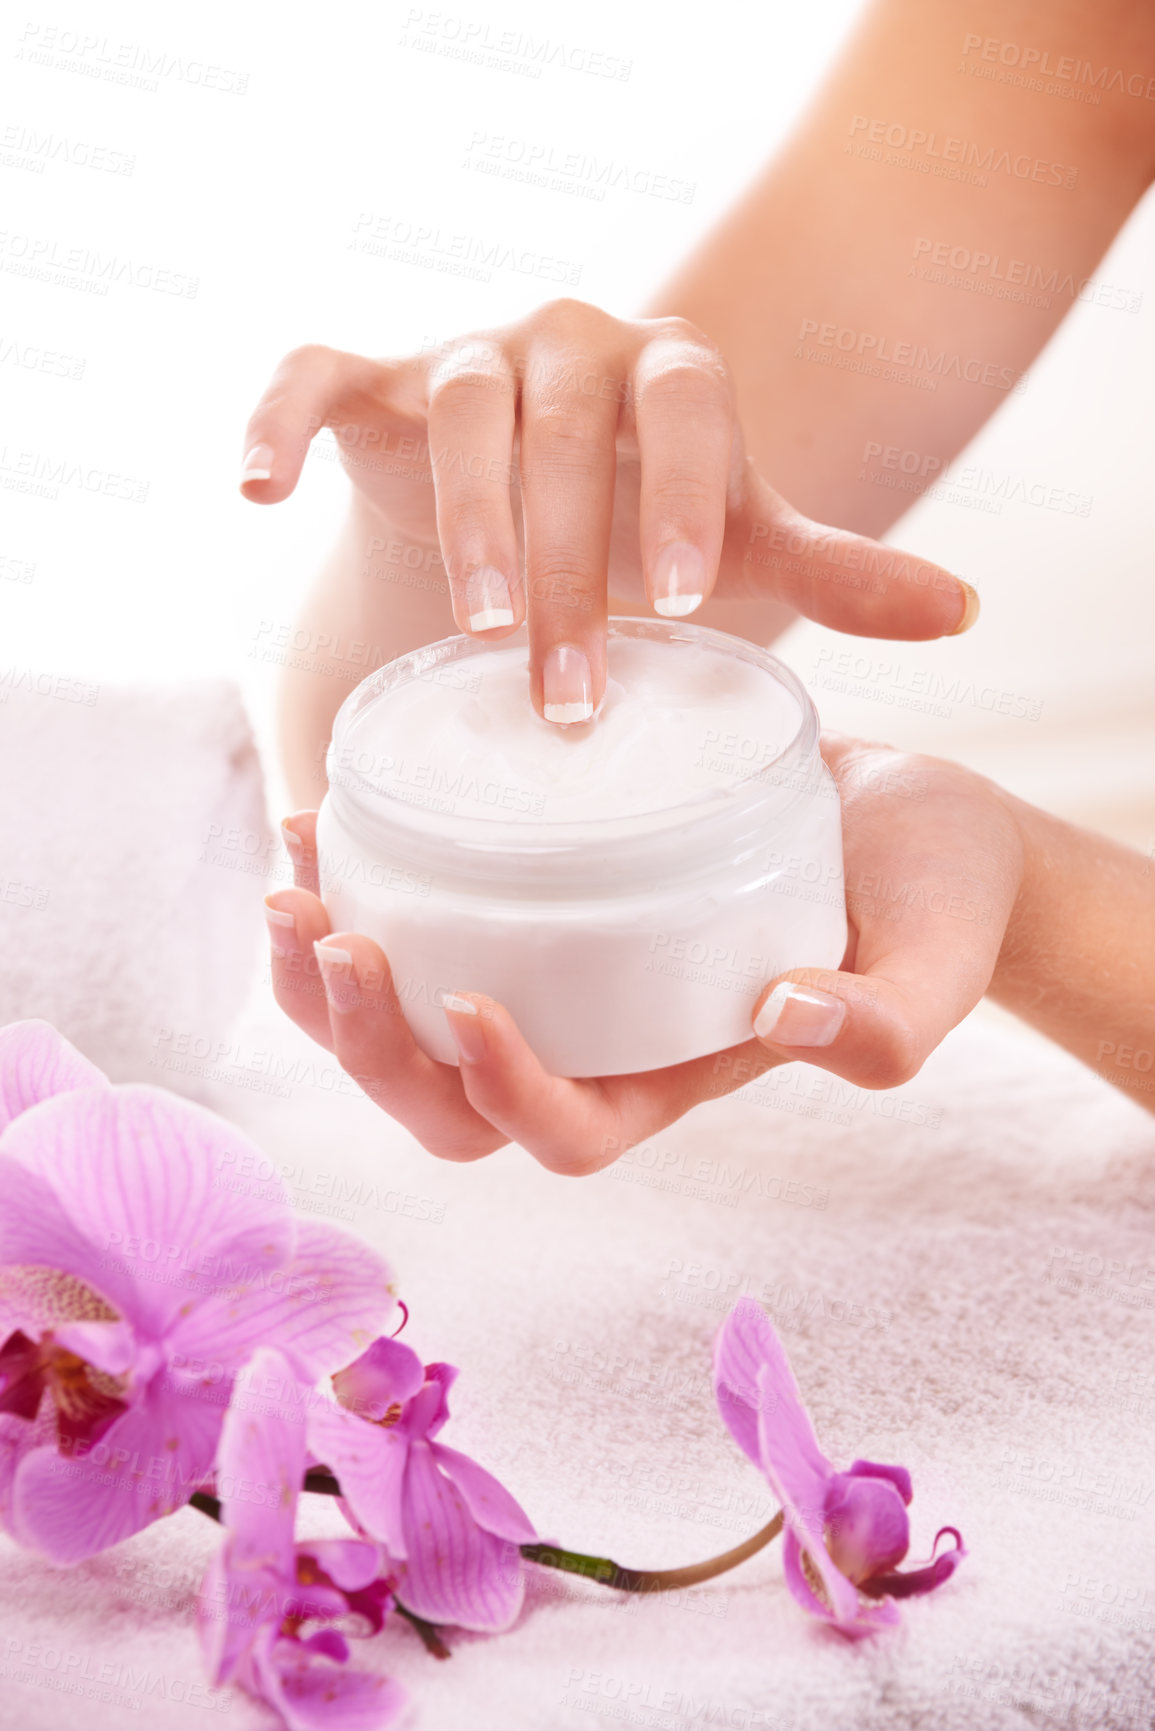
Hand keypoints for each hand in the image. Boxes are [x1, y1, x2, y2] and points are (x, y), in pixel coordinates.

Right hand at [240, 301, 976, 721]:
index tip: (684, 607)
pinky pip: (312, 373)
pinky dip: (278, 418)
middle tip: (565, 690)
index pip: (691, 407)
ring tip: (474, 627)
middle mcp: (570, 343)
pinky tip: (255, 488)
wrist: (541, 499)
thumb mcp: (743, 545)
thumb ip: (838, 568)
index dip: (688, 496)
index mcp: (669, 370)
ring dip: (466, 516)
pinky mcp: (370, 379)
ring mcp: (465, 353)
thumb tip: (963, 610)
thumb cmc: (651, 525)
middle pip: (569, 427)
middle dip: (570, 559)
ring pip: (461, 407)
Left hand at [263, 748, 1024, 1173]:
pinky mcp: (534, 901)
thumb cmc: (933, 896)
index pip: (568, 1135)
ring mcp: (557, 973)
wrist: (909, 821)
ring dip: (323, 975)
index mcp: (677, 1077)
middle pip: (447, 1104)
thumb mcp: (937, 959)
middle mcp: (597, 1039)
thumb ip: (888, 1019)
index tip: (465, 1004)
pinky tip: (324, 819)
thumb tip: (788, 1018)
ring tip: (289, 874)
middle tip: (326, 934)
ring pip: (403, 1024)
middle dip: (365, 1042)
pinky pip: (420, 923)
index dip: (504, 1094)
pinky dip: (357, 884)